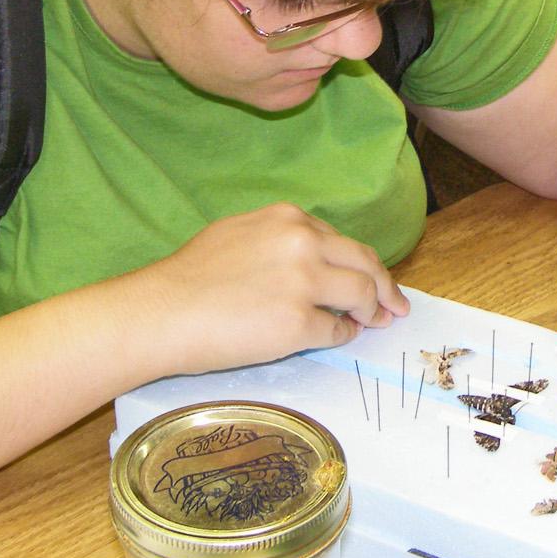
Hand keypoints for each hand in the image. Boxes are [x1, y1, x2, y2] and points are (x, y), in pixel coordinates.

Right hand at [134, 203, 409, 373]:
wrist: (162, 312)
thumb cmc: (188, 278)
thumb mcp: (238, 235)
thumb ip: (277, 240)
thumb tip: (308, 262)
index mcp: (288, 219)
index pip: (339, 240)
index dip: (358, 262)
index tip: (369, 277)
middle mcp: (303, 243)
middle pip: (364, 262)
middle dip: (385, 285)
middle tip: (394, 305)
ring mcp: (305, 283)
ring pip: (360, 294)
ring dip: (372, 310)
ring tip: (374, 322)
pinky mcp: (299, 323)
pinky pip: (337, 331)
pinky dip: (343, 336)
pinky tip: (339, 338)